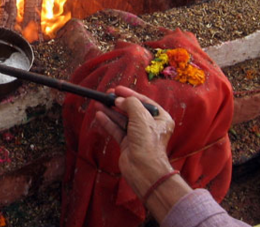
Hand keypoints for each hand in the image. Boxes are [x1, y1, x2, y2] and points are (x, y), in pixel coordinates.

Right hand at [95, 86, 191, 221]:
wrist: (144, 169)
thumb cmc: (148, 143)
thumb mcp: (141, 116)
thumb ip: (130, 104)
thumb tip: (120, 100)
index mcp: (160, 118)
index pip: (144, 101)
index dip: (130, 94)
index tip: (117, 89)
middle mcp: (150, 126)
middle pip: (132, 110)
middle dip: (118, 102)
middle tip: (107, 95)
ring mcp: (138, 135)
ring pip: (122, 119)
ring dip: (111, 111)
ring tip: (99, 103)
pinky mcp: (128, 144)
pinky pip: (116, 129)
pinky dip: (108, 122)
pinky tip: (99, 115)